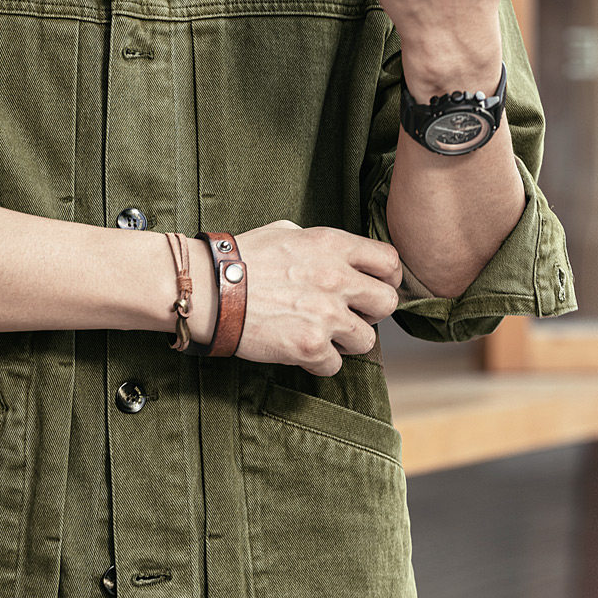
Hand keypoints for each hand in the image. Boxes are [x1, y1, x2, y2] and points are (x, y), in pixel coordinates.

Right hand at [231, 221, 401, 375]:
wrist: (207, 289)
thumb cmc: (238, 260)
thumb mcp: (282, 232)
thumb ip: (315, 243)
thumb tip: (331, 255)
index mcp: (332, 245)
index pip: (389, 261)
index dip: (386, 279)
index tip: (373, 288)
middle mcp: (336, 277)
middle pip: (388, 304)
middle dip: (371, 313)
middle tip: (349, 317)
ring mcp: (326, 314)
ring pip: (366, 341)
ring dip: (345, 342)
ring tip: (319, 336)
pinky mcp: (310, 345)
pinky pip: (334, 365)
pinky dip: (318, 363)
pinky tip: (299, 351)